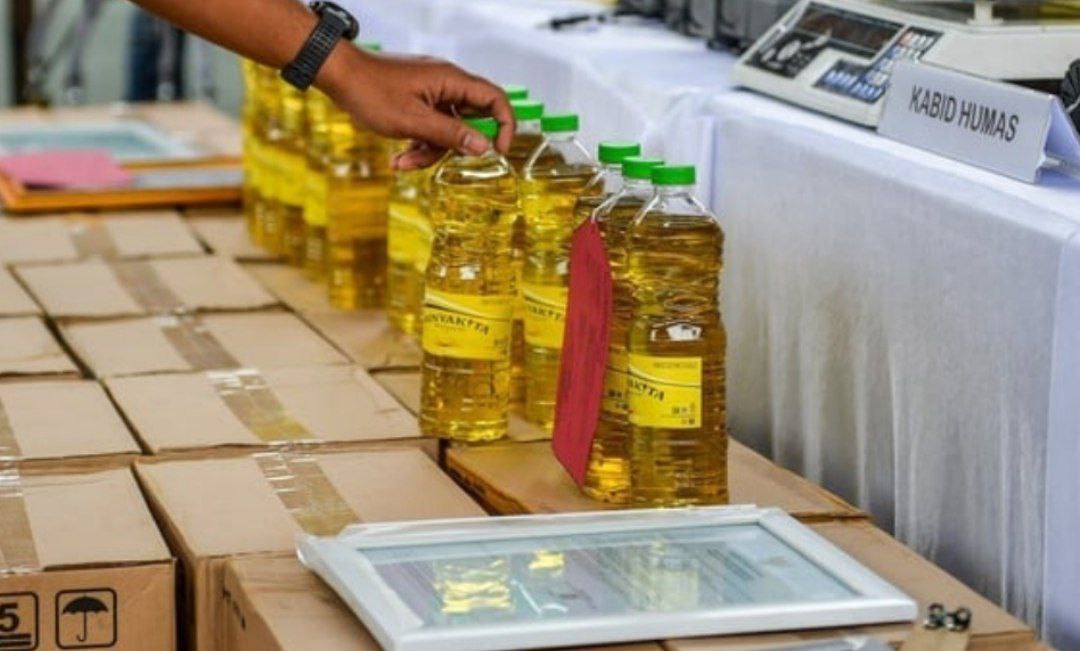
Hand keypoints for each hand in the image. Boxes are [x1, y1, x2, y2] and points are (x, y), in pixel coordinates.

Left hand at [318, 44, 514, 169]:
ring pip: (445, 129)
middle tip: (431, 160)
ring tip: (402, 163)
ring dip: (428, 151)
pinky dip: (417, 143)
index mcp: (451, 81)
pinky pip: (429, 126)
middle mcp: (445, 84)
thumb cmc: (372, 91)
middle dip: (451, 147)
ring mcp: (431, 92)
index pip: (494, 99)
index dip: (504, 125)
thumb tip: (484, 146)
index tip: (499, 151)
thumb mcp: (414, 121)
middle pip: (468, 121)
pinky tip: (397, 157)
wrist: (339, 75)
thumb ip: (451, 134)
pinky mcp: (417, 101)